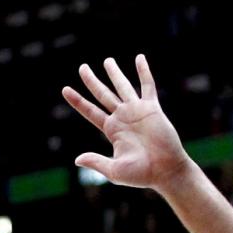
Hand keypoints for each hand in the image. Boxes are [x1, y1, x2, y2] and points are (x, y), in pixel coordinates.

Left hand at [64, 53, 189, 192]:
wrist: (166, 170)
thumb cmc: (142, 174)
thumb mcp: (115, 170)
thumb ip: (96, 162)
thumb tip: (77, 160)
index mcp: (112, 130)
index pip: (90, 111)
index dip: (78, 101)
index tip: (65, 90)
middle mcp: (123, 118)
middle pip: (103, 94)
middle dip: (92, 81)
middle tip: (82, 68)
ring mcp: (137, 111)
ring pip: (122, 86)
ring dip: (114, 73)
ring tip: (107, 60)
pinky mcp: (152, 108)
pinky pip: (147, 86)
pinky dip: (144, 72)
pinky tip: (139, 58)